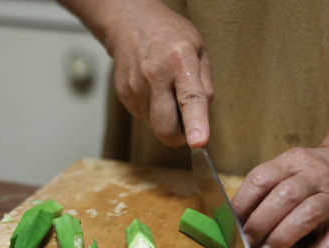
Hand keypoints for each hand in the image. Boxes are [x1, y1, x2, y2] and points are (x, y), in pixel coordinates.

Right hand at [104, 2, 212, 146]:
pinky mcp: (124, 95)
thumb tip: (203, 119)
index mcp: (180, 61)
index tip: (198, 142)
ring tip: (166, 91)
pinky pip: (143, 117)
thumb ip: (204, 86)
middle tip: (186, 122)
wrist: (131, 24)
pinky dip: (153, 111)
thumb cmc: (170, 36)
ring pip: (155, 126)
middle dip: (178, 135)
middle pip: (165, 127)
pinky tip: (153, 89)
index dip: (195, 123)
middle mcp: (155, 76)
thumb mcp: (199, 51)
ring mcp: (135, 88)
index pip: (190, 99)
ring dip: (165, 119)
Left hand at [230, 147, 328, 247]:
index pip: (263, 178)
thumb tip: (230, 219)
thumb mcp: (286, 170)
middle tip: (245, 241)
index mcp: (294, 161)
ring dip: (281, 238)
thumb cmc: (308, 176)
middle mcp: (316, 177)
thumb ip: (262, 190)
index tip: (229, 221)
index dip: (243, 202)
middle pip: (286, 196)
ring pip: (308, 216)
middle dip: (261, 222)